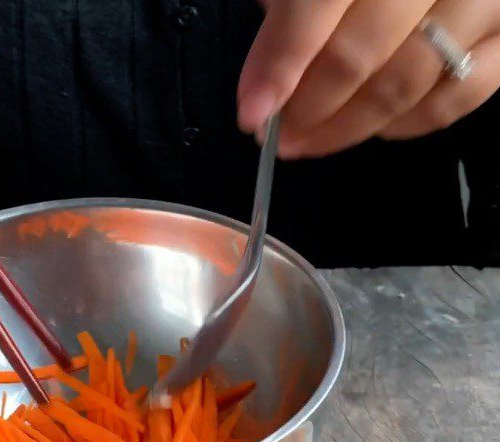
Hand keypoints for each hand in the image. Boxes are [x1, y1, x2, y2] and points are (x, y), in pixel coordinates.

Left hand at [237, 0, 499, 157]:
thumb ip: (291, 5)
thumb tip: (266, 79)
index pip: (319, 4)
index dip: (281, 62)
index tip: (251, 113)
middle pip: (364, 53)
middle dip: (309, 108)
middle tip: (276, 137)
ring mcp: (486, 1)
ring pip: (409, 82)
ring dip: (347, 127)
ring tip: (307, 142)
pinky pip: (460, 96)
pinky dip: (407, 125)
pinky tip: (371, 129)